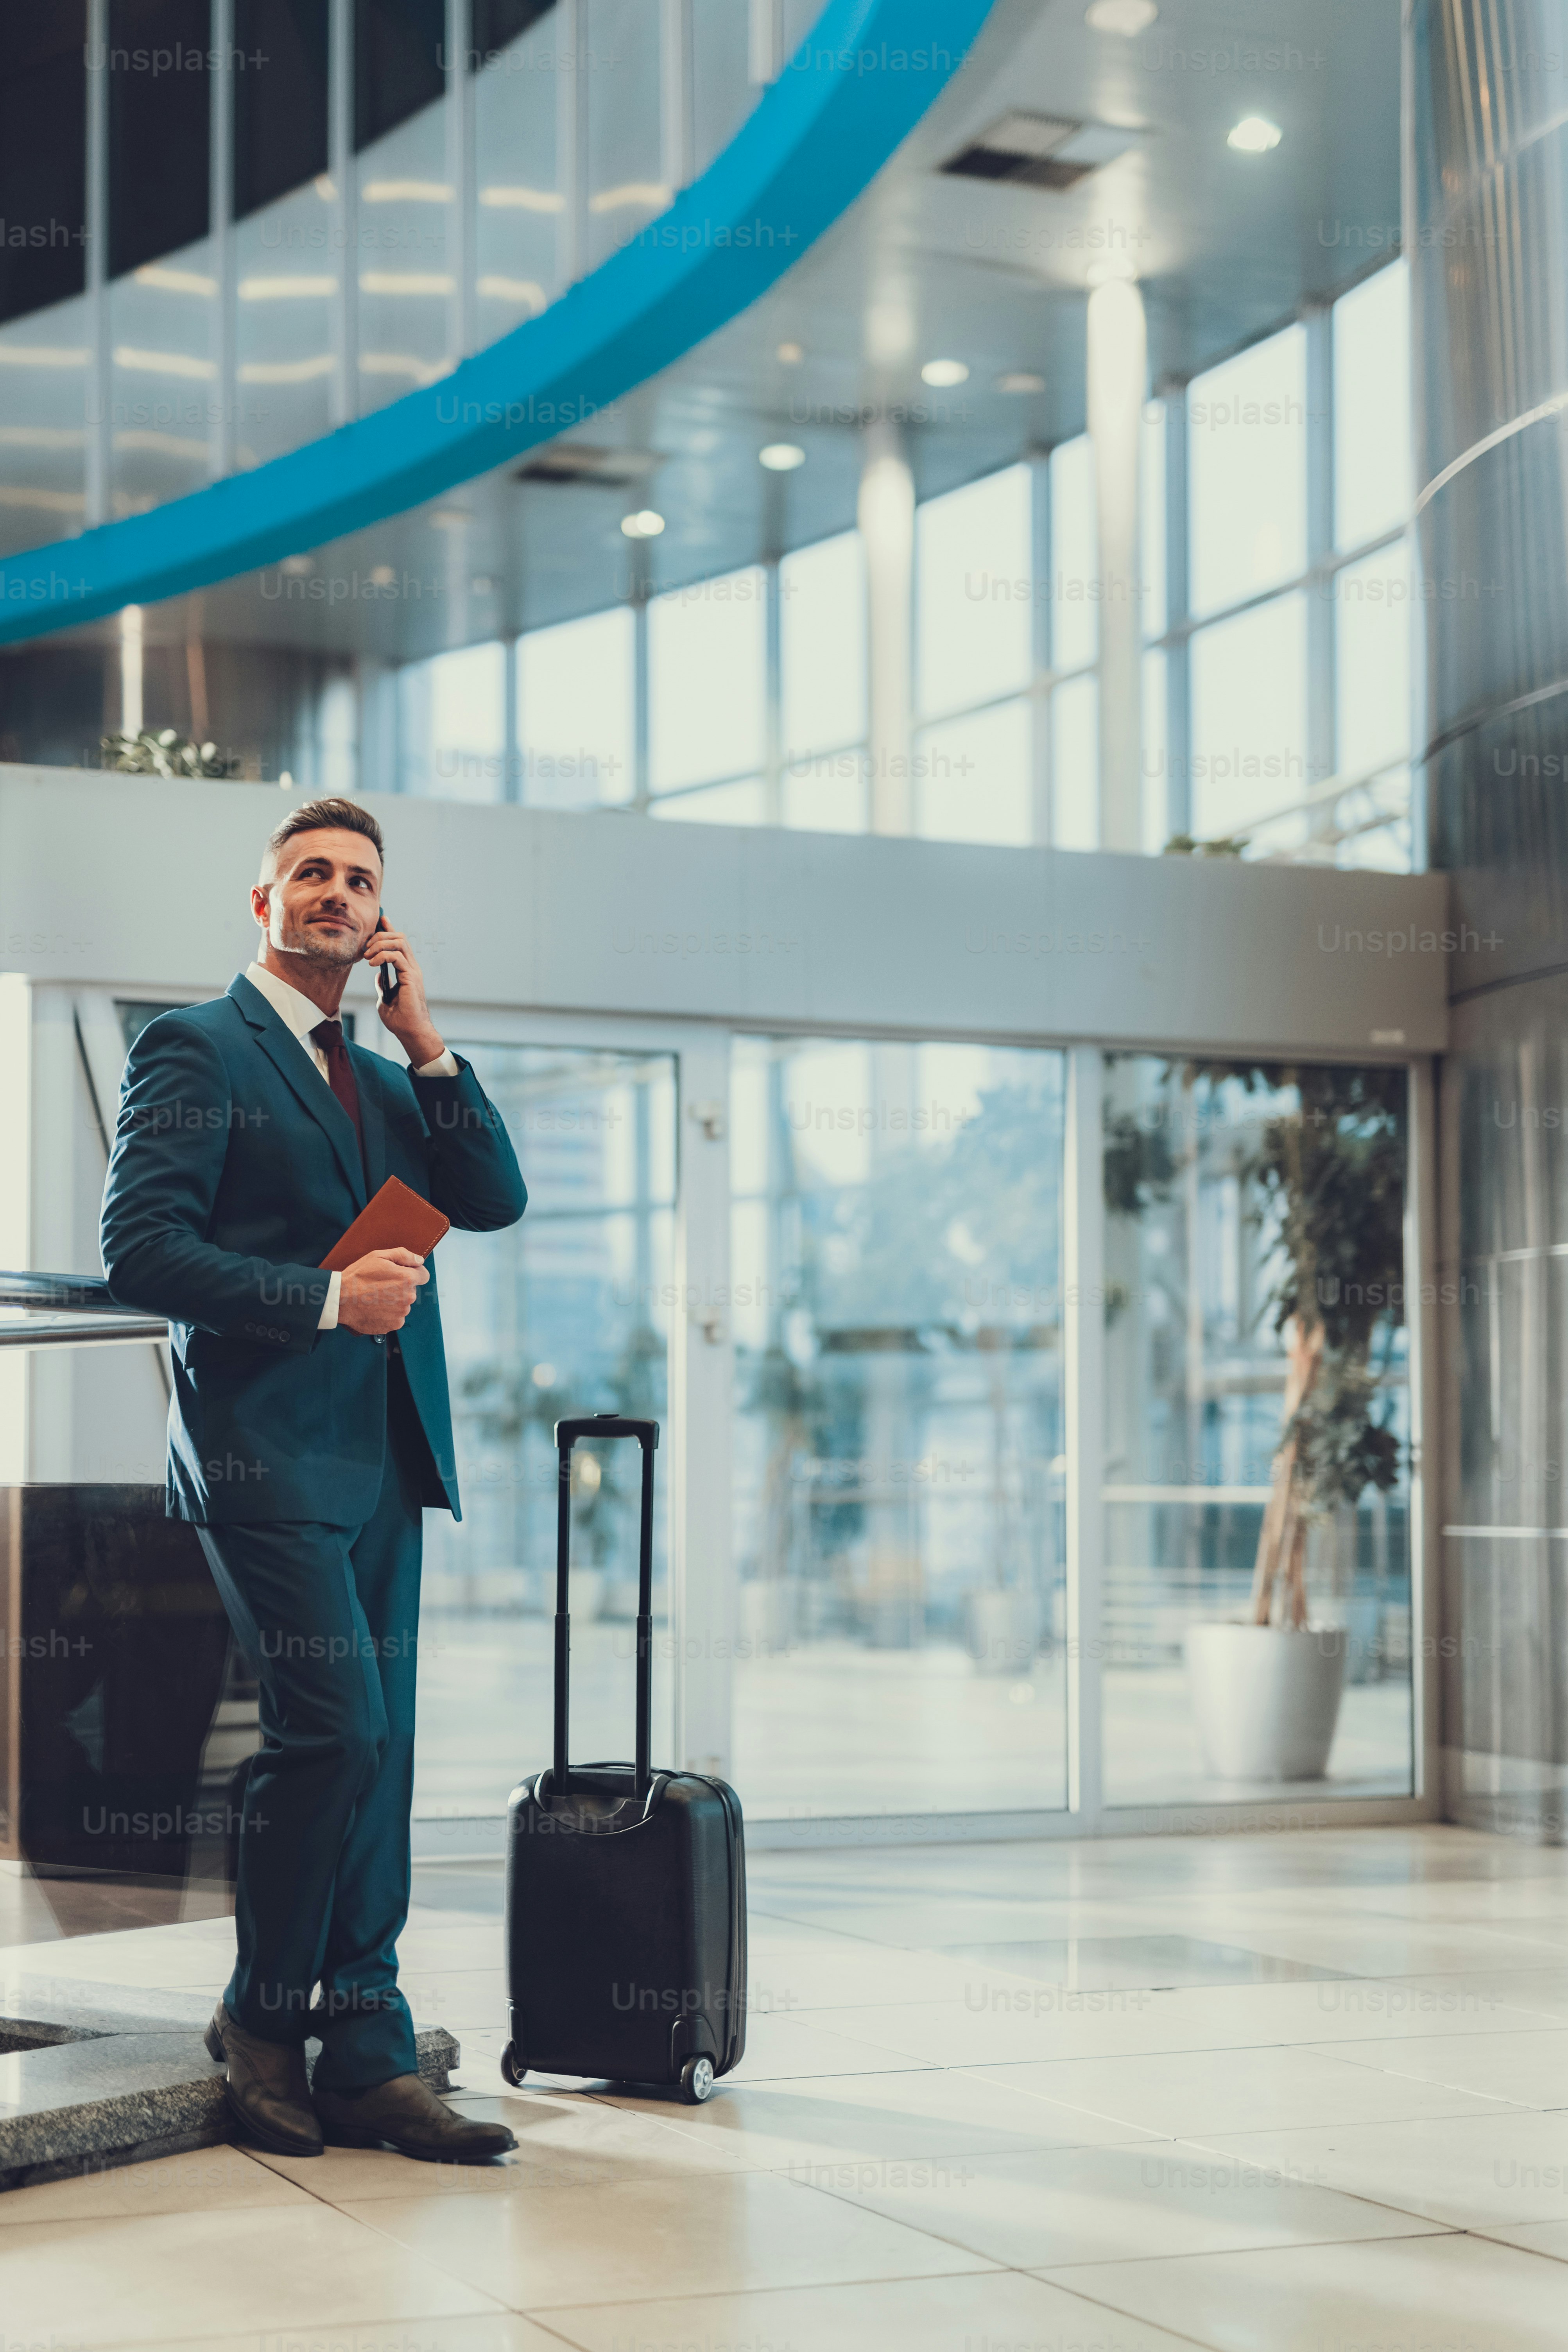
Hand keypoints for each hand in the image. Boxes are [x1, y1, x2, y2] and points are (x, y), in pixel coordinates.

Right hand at [338, 1247, 428, 1335]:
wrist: (340, 1299)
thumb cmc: (357, 1277)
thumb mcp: (379, 1256)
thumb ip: (404, 1256)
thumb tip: (420, 1261)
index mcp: (407, 1279)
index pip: (423, 1276)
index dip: (412, 1273)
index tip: (399, 1274)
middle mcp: (408, 1297)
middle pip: (411, 1290)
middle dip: (400, 1287)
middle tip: (381, 1285)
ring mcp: (401, 1313)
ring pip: (403, 1304)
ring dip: (393, 1301)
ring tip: (375, 1297)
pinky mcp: (393, 1325)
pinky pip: (396, 1317)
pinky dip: (388, 1314)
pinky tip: (375, 1308)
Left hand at [364, 920, 445, 1065]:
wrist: (410, 1031)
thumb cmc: (400, 1019)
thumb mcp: (385, 998)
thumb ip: (383, 985)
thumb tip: (378, 976)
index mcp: (407, 970)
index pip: (399, 943)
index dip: (389, 930)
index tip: (381, 920)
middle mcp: (412, 967)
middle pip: (399, 938)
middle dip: (380, 937)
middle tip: (366, 948)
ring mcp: (413, 971)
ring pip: (399, 942)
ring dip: (379, 945)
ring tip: (368, 957)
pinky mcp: (411, 976)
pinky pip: (397, 956)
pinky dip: (382, 956)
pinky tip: (372, 964)